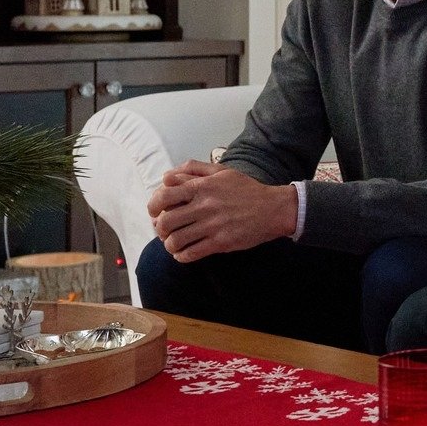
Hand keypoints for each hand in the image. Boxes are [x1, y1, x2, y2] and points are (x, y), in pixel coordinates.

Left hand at [148, 161, 297, 262]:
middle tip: (164, 230)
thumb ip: (194, 169)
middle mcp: (205, 206)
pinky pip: (190, 253)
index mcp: (203, 187)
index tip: (155, 212)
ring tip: (174, 243)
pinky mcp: (220, 242)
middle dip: (159, 229)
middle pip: (165, 222)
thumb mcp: (222, 172)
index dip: (152, 206)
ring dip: (170, 244)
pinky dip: (181, 256)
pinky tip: (184, 253)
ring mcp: (212, 226)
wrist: (273, 209)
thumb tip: (167, 177)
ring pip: (175, 240)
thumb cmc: (247, 190)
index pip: (164, 196)